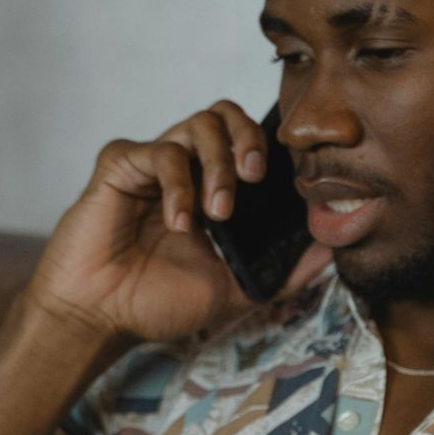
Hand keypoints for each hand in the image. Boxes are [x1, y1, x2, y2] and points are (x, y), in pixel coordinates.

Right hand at [25, 100, 331, 343]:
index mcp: (209, 188)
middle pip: (224, 115)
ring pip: (196, 125)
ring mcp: (150, 164)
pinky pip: (158, 151)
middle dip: (248, 139)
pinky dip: (177, 184)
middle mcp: (183, 169)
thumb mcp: (236, 290)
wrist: (101, 319)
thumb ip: (285, 271)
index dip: (269, 148)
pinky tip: (179, 222)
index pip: (246, 140)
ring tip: (216, 213)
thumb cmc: (156, 303)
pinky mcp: (119, 166)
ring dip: (217, 164)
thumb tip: (333, 251)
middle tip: (254, 177)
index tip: (286, 179)